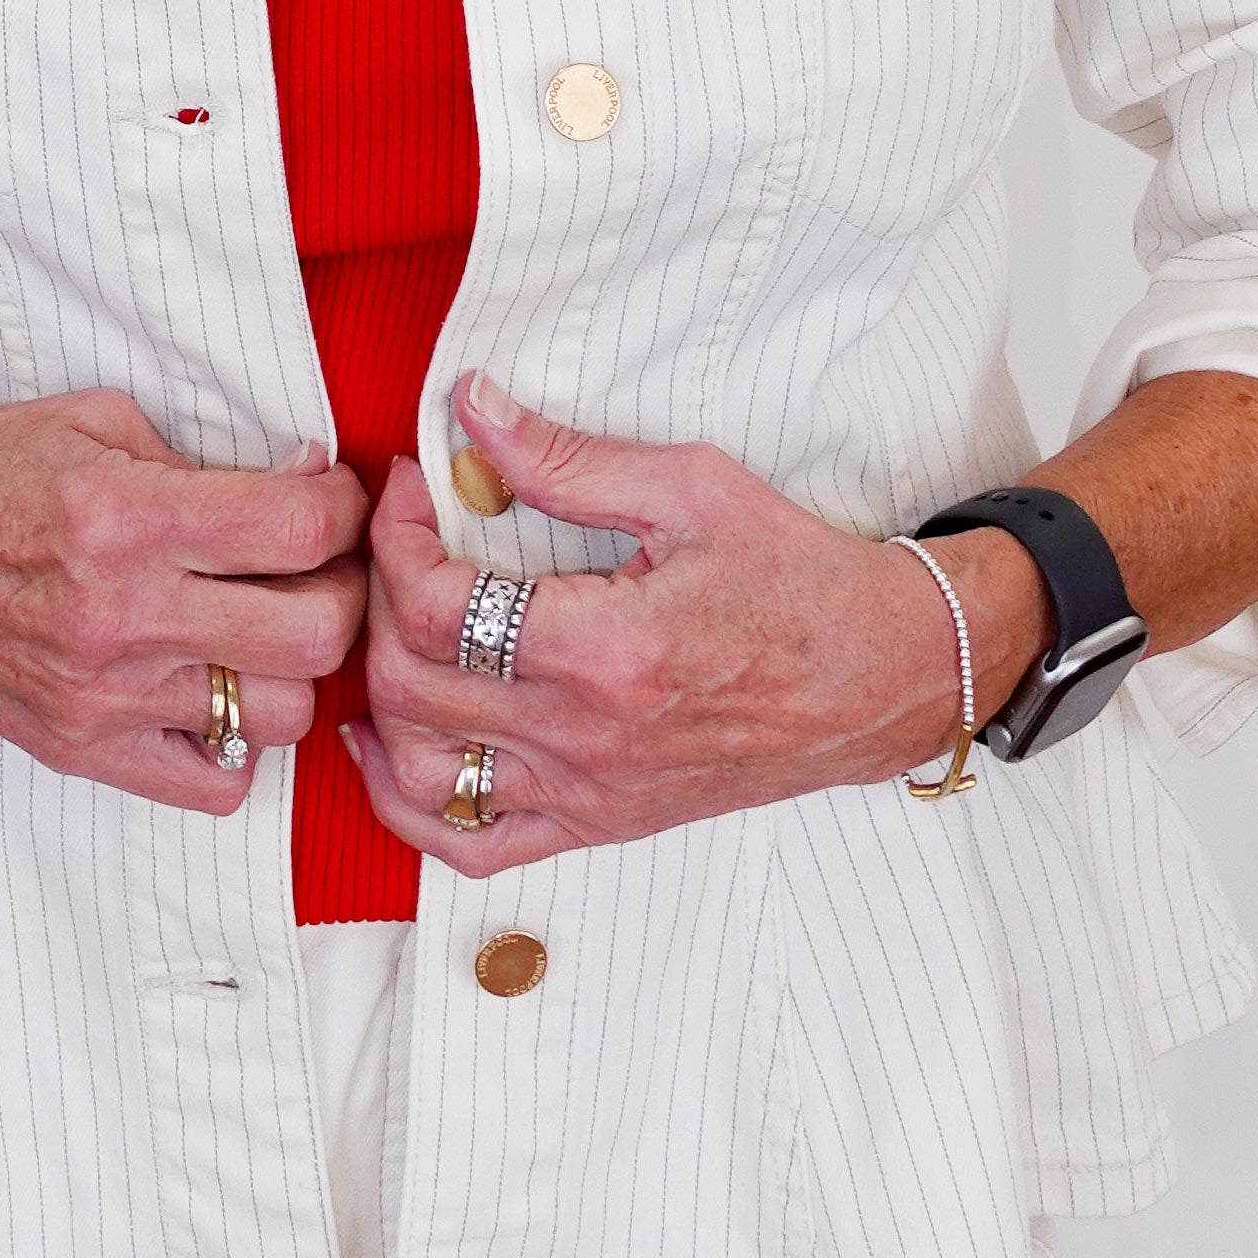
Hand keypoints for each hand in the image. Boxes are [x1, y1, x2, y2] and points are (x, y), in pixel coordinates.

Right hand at [0, 391, 367, 817]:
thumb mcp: (85, 419)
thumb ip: (196, 453)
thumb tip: (300, 476)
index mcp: (124, 515)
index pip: (301, 529)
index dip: (343, 505)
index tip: (330, 494)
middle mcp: (121, 614)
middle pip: (317, 633)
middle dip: (344, 587)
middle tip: (319, 563)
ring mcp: (103, 695)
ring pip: (281, 714)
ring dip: (293, 668)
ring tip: (263, 626)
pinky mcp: (79, 748)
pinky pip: (213, 784)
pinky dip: (235, 743)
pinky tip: (212, 688)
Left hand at [349, 373, 1001, 869]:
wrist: (882, 677)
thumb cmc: (801, 581)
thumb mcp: (691, 488)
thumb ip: (567, 459)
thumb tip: (472, 411)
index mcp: (608, 651)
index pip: (435, 608)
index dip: (397, 538)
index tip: (413, 490)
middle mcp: (588, 738)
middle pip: (408, 688)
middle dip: (376, 602)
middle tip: (401, 544)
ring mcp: (591, 795)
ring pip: (421, 773)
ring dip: (380, 700)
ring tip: (395, 629)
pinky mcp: (601, 824)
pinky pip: (472, 846)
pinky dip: (410, 801)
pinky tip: (397, 743)